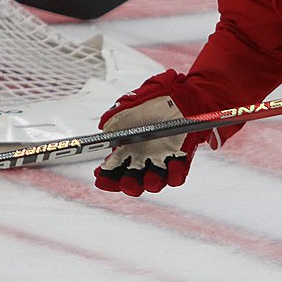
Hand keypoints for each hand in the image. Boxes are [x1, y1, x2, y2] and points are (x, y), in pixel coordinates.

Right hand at [94, 70, 223, 195]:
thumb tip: (104, 129)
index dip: (107, 178)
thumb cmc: (154, 100)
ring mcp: (161, 161)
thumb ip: (114, 118)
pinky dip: (175, 173)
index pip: (113, 169)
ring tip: (151, 175)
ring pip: (153, 183)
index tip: (102, 178)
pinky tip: (173, 163)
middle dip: (127, 185)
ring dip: (151, 182)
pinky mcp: (180, 161)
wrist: (179, 96)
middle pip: (131, 182)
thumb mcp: (129, 106)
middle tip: (127, 181)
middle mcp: (143, 158)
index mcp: (127, 148)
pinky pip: (177, 176)